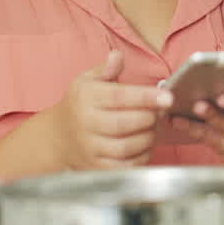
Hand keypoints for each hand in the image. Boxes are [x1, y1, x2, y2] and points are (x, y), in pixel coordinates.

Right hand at [45, 50, 172, 170]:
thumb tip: (117, 56)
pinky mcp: (96, 168)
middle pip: (127, 123)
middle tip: (160, 111)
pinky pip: (126, 166)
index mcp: (87, 98)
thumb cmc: (79, 106)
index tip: (167, 97)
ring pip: (128, 146)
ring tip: (152, 126)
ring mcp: (90, 148)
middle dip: (151, 117)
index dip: (146, 97)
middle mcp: (86, 124)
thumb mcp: (86, 81)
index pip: (120, 96)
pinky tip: (144, 145)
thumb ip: (105, 69)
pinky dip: (142, 156)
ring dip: (149, 136)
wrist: (56, 138)